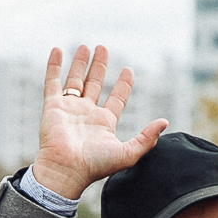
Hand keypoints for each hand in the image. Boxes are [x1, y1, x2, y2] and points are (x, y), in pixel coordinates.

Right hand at [28, 45, 168, 199]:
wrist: (66, 170)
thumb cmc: (96, 165)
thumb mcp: (128, 153)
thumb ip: (147, 138)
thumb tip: (165, 122)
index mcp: (105, 123)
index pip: (116, 98)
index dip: (123, 84)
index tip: (128, 69)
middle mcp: (87, 114)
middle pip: (95, 84)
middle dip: (99, 66)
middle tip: (103, 48)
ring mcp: (69, 109)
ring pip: (75, 80)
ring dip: (80, 63)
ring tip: (86, 46)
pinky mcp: (52, 106)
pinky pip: (52, 82)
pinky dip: (54, 66)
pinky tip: (57, 50)